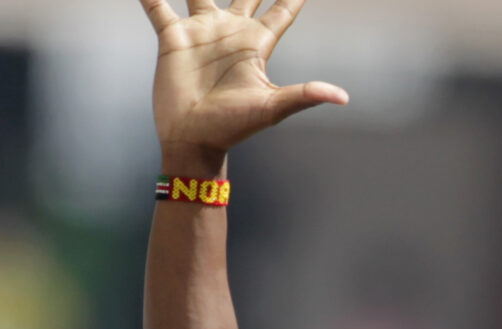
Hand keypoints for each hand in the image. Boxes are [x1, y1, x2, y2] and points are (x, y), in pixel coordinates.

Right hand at [138, 0, 347, 165]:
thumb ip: (304, 96)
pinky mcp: (173, 39)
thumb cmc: (233, 128)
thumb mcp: (271, 108)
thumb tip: (342, 97)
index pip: (283, 8)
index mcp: (256, 43)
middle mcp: (230, 31)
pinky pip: (159, 7)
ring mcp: (202, 32)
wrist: (192, 141)